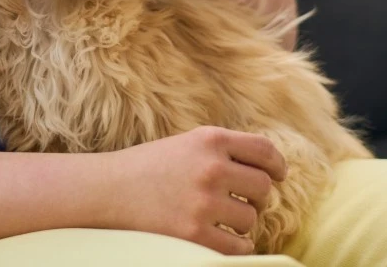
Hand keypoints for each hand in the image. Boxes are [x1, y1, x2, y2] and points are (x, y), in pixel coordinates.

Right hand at [100, 126, 286, 254]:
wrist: (109, 190)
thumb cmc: (150, 167)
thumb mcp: (186, 144)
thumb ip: (222, 150)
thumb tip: (268, 167)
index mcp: (209, 139)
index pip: (264, 150)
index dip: (277, 165)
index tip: (278, 175)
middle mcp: (211, 167)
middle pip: (263, 187)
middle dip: (256, 197)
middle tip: (241, 200)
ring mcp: (204, 202)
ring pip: (252, 218)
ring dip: (241, 222)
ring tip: (219, 218)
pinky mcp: (196, 235)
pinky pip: (239, 247)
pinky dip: (236, 247)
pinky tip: (222, 239)